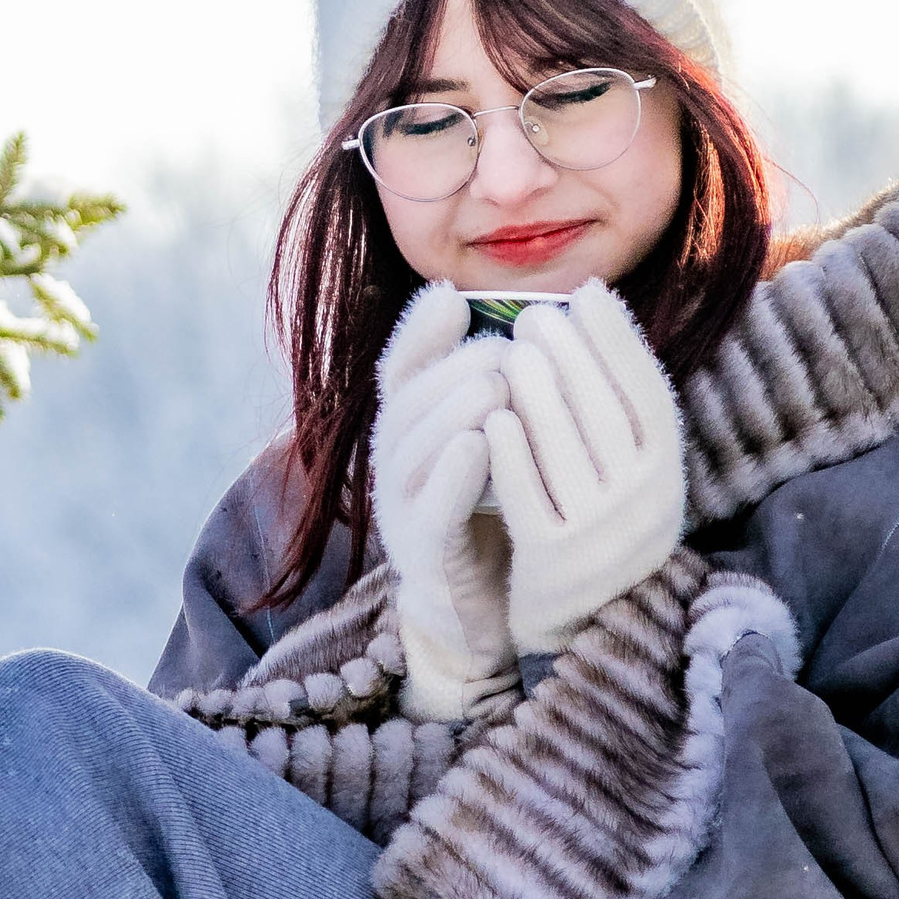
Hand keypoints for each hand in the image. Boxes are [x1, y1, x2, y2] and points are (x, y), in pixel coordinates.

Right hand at [371, 282, 519, 721]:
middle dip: (453, 369)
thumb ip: (476, 372)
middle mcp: (394, 463)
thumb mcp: (485, 430)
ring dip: (451, 412)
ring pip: (413, 452)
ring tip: (494, 385)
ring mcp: (401, 510)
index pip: (399, 369)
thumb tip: (453, 295)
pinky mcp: (423, 554)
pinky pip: (430, 509)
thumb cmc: (493, 501)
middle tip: (504, 349)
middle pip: (407, 405)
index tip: (453, 300)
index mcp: (408, 428)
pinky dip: (449, 476)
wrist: (487, 604)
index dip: (419, 332)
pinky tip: (478, 446)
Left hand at [484, 279, 685, 653]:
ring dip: (539, 393)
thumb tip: (592, 301)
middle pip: (606, 414)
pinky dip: (512, 456)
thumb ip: (615, 400)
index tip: (587, 295)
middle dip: (570, 356)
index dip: (619, 340)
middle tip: (534, 315)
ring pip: (568, 451)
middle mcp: (644, 504)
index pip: (649, 393)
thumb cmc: (594, 516)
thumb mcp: (626, 465)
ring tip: (510, 351)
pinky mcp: (554, 565)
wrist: (580, 621)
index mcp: (666, 473)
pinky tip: (492, 418)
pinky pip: (530, 500)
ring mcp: (600, 537)